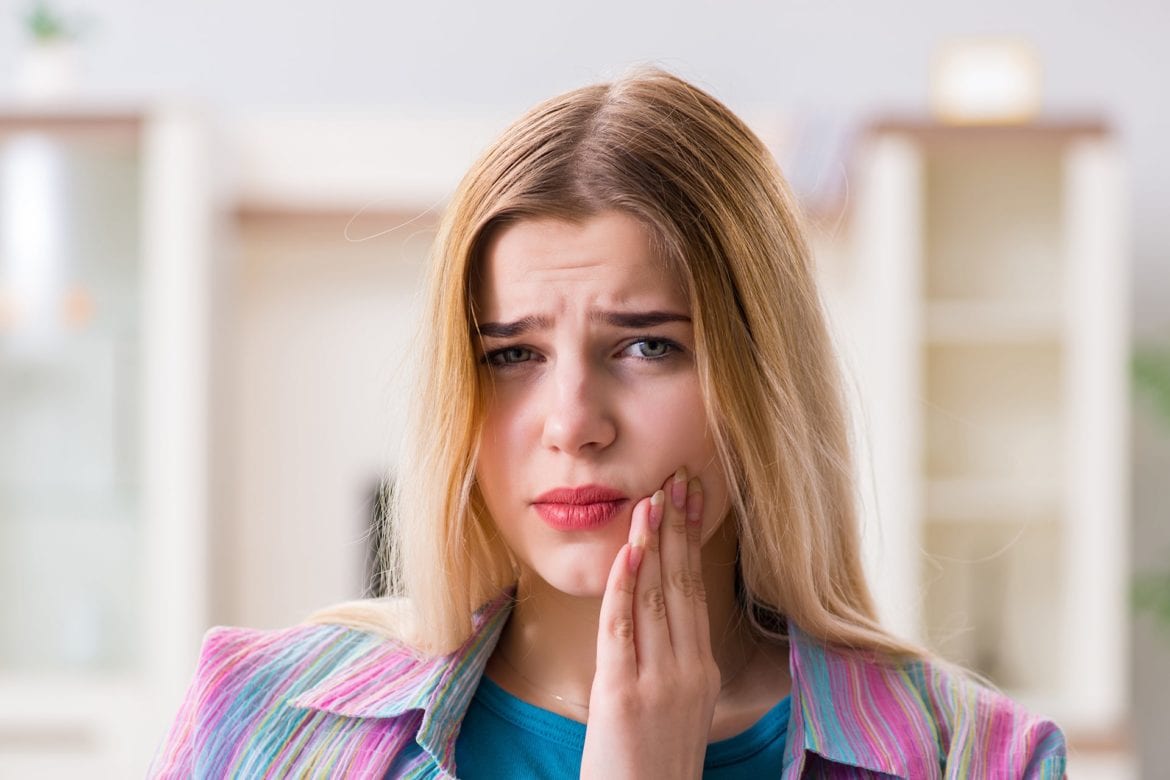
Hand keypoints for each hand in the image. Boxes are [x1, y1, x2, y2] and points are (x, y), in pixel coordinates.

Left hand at [580, 467, 716, 779]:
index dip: (691, 543)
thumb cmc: (655, 768)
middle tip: (677, 478)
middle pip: (682, 584)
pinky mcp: (623, 694)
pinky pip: (623, 627)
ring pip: (656, 596)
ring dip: (653, 543)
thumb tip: (661, 626)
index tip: (690, 502)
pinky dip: (625, 586)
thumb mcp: (679, 713)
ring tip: (652, 499)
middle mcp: (688, 670)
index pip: (696, 592)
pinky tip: (628, 552)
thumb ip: (673, 667)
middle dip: (678, 527)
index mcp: (702, 672)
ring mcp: (658, 681)